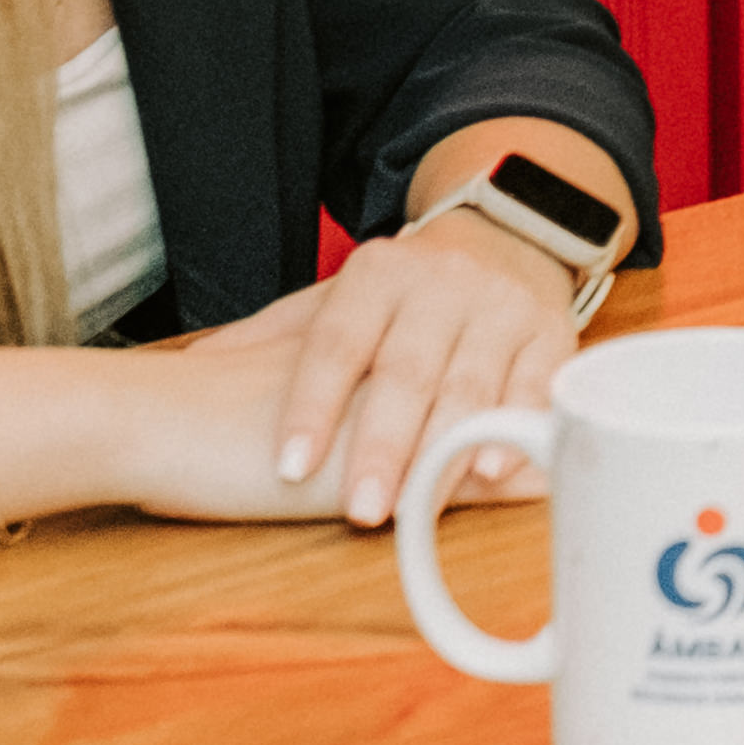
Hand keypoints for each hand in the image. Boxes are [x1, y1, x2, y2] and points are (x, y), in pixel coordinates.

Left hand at [162, 218, 583, 525]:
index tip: (288, 466)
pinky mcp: (553, 333)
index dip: (312, 405)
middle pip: (407, 371)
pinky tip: (497, 473)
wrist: (508, 234)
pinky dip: (519, 432)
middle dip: (384, 445)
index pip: (337, 342)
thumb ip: (274, 335)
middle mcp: (442, 284)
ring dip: (448, 452)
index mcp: (378, 273)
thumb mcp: (339, 296)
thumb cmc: (407, 291)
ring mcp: (501, 307)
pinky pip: (537, 387)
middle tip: (361, 510)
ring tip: (423, 506)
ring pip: (473, 385)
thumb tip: (191, 366)